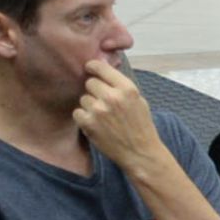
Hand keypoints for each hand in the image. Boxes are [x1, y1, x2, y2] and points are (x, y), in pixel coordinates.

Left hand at [71, 61, 171, 178]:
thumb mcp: (139, 101)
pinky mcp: (88, 123)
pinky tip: (97, 125)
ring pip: (83, 98)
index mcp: (127, 89)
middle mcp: (112, 97)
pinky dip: (84, 118)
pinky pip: (78, 112)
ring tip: (104, 117)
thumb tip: (103, 69)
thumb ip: (121, 86)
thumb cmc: (141, 126)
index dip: (93, 67)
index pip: (100, 67)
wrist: (140, 152)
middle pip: (90, 83)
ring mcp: (98, 110)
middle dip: (95, 90)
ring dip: (90, 105)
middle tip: (104, 102)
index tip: (90, 69)